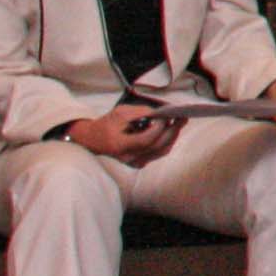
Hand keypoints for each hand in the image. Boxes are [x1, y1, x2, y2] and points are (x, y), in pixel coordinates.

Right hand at [68, 106, 182, 165]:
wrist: (92, 139)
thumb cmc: (107, 124)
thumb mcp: (121, 112)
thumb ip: (142, 112)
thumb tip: (163, 112)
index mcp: (120, 145)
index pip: (146, 140)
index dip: (159, 128)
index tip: (166, 116)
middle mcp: (128, 157)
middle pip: (158, 146)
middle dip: (173, 130)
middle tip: (183, 117)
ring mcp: (134, 162)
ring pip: (161, 151)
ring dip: (173, 136)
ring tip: (180, 122)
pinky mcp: (139, 163)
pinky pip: (158, 153)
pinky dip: (167, 141)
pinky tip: (172, 130)